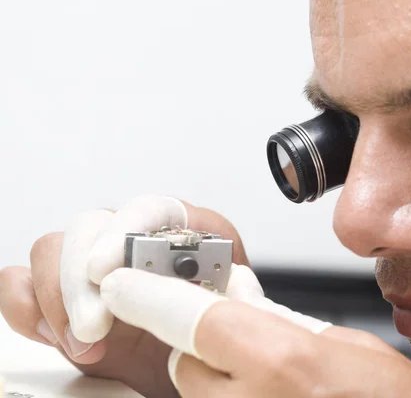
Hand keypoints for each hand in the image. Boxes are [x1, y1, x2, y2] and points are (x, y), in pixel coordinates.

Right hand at [0, 194, 249, 397]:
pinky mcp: (65, 293)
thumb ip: (208, 300)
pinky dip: (29, 307)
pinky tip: (59, 337)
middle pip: (90, 226)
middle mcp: (135, 239)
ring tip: (85, 344)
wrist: (193, 365)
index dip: (126, 229)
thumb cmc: (210, 335)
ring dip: (58, 299)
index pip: (150, 208)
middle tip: (93, 327)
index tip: (107, 270)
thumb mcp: (223, 317)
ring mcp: (97, 264)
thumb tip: (187, 296)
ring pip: (53, 249)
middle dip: (82, 278)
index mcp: (184, 233)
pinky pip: (24, 281)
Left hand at [100, 266, 410, 397]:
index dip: (149, 296)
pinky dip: (228, 393)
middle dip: (199, 338)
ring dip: (213, 371)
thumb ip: (279, 320)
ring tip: (261, 367)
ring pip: (195, 391)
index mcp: (283, 363)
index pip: (191, 318)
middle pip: (184, 359)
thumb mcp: (342, 344)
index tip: (122, 283)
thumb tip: (239, 296)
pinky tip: (265, 388)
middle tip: (234, 326)